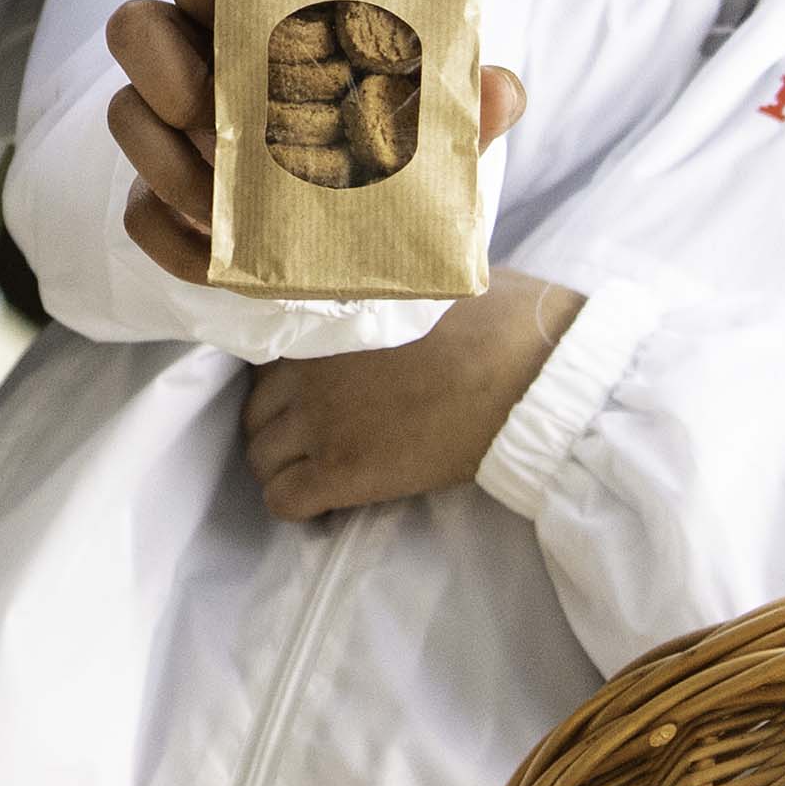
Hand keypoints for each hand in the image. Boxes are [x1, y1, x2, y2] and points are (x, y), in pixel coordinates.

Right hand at [107, 0, 529, 293]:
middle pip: (133, 22)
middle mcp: (195, 55)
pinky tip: (219, 256)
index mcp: (255, 8)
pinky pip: (136, 213)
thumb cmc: (387, 145)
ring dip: (166, 158)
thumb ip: (465, 101)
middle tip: (212, 108)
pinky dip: (176, 240)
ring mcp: (167, 129)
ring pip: (122, 112)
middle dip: (161, 63)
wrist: (364, 245)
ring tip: (225, 201)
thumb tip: (500, 91)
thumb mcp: (437, 126)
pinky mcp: (156, 198)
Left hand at [242, 271, 583, 520]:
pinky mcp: (343, 472)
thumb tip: (401, 290)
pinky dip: (296, 503)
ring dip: (284, 467)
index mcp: (325, 323)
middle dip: (279, 428)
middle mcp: (308, 372)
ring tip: (321, 473)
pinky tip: (326, 501)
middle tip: (317, 440)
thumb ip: (392, 294)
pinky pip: (284, 500)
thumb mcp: (433, 281)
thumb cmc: (500, 320)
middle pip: (257, 412)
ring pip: (262, 458)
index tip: (313, 397)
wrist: (528, 373)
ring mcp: (321, 424)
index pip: (268, 362)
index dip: (289, 385)